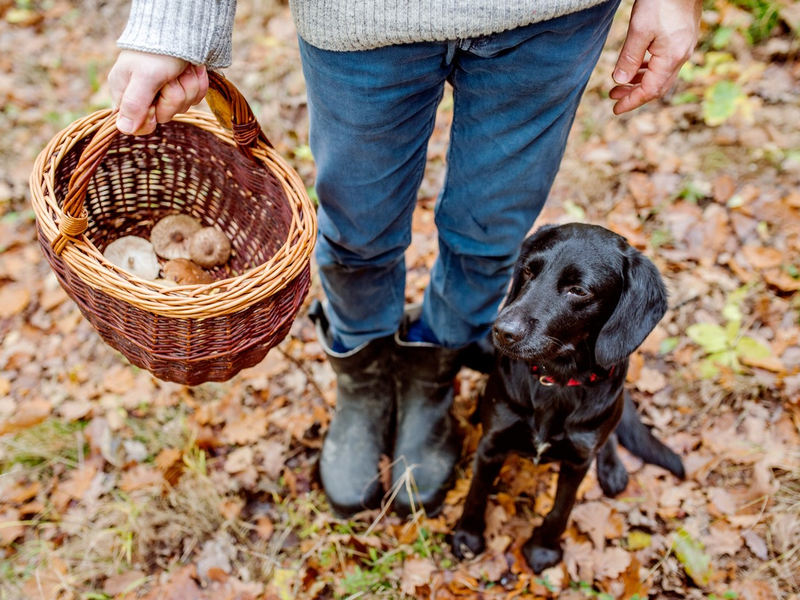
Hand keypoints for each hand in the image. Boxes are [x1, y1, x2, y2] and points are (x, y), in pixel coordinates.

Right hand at [108, 50, 208, 134]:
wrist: (182, 28)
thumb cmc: (157, 51)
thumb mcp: (144, 78)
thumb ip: (134, 104)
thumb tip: (123, 129)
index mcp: (125, 93)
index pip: (136, 126)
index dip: (150, 119)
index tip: (154, 106)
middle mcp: (144, 95)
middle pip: (164, 116)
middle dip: (173, 97)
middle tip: (169, 78)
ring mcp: (165, 92)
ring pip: (182, 107)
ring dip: (187, 87)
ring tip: (180, 70)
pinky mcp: (183, 87)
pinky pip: (195, 98)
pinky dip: (197, 83)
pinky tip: (192, 69)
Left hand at [610, 0, 701, 114]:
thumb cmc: (661, 2)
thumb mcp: (639, 30)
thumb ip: (629, 58)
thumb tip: (619, 81)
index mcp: (671, 58)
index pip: (650, 91)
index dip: (632, 102)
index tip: (615, 109)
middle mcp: (681, 56)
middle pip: (658, 86)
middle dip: (634, 94)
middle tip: (613, 97)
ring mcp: (684, 46)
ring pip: (661, 74)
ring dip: (641, 81)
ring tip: (621, 83)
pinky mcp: (683, 37)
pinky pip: (665, 62)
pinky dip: (649, 68)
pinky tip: (638, 65)